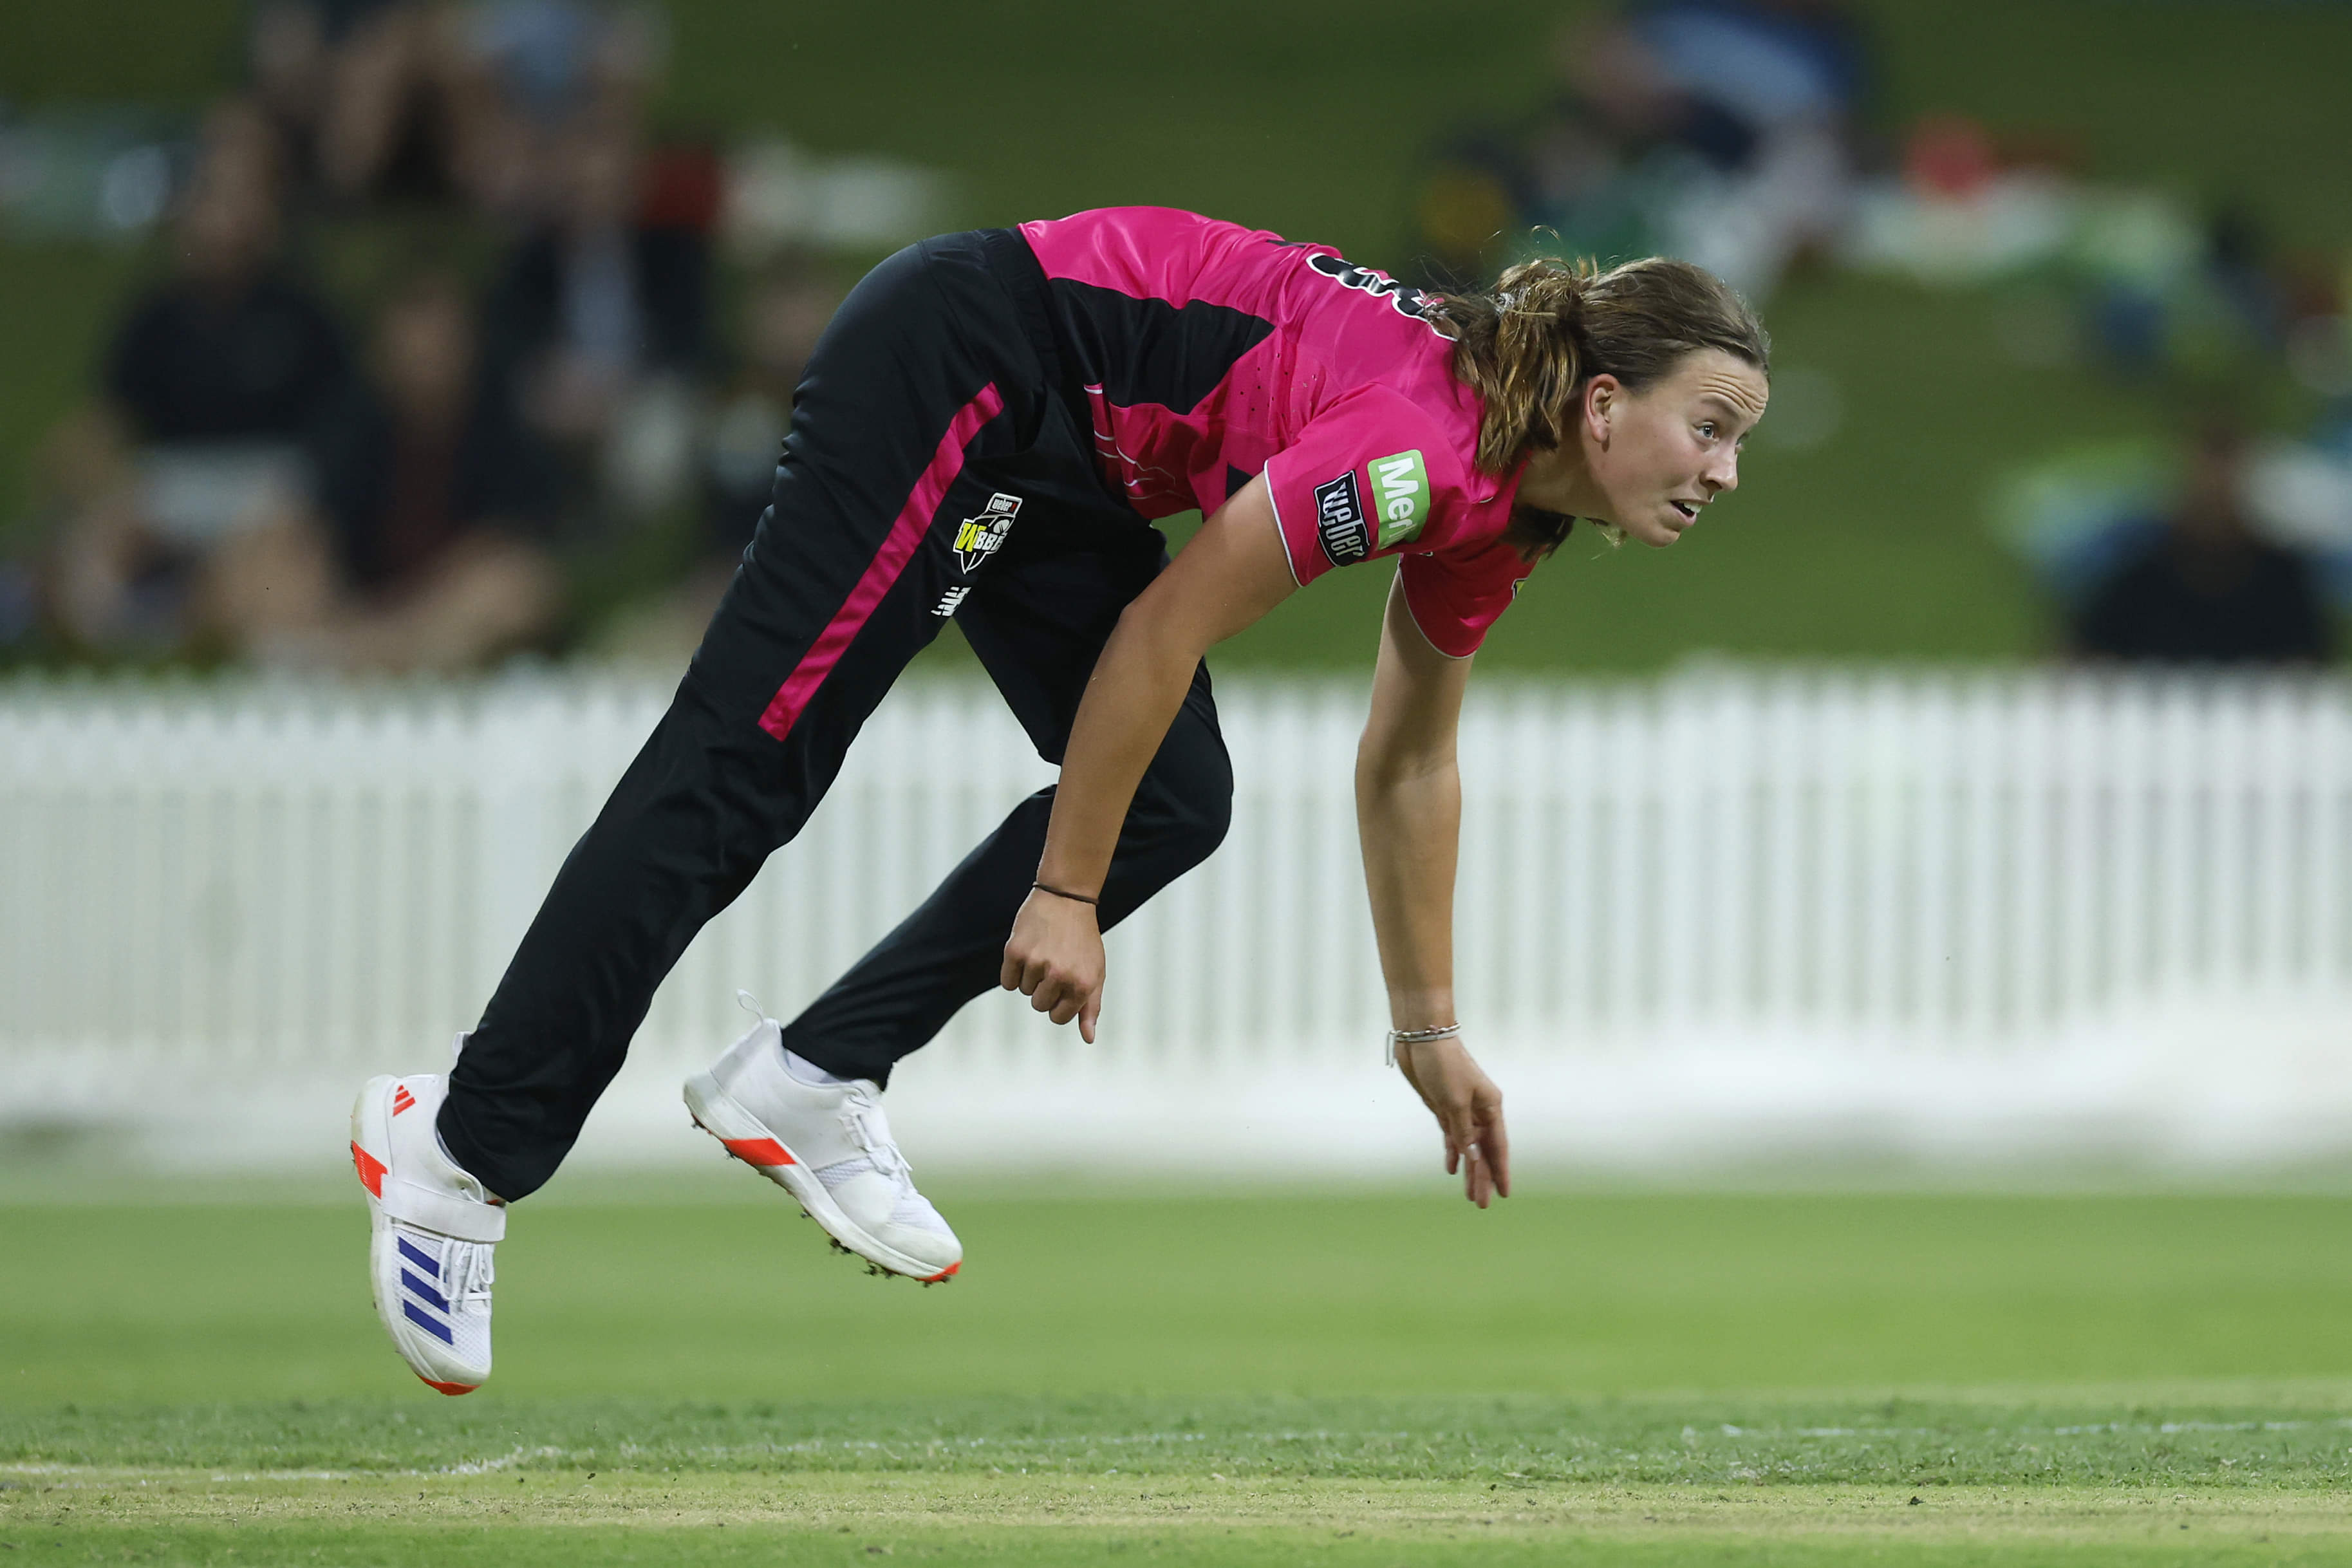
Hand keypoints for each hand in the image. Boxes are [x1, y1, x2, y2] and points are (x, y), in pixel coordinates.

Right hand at [1000, 888, 1105, 1041]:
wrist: (1066, 898)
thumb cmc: (1083, 939)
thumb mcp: (1095, 972)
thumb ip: (1091, 1007)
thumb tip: (1088, 1039)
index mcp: (1082, 984)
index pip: (1058, 1017)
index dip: (1058, 1004)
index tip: (1063, 985)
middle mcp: (1059, 975)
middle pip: (1039, 1006)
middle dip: (1044, 990)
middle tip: (1054, 963)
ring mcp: (1036, 963)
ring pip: (1024, 991)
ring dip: (1031, 976)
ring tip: (1044, 951)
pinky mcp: (1015, 951)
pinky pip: (1007, 980)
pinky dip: (1013, 971)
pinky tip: (1027, 951)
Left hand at [1394, 1035, 1509, 1206]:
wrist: (1422, 1039)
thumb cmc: (1443, 1065)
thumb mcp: (1455, 1102)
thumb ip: (1464, 1133)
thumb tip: (1473, 1159)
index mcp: (1490, 1106)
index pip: (1497, 1147)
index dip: (1500, 1172)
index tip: (1504, 1194)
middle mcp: (1479, 1110)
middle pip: (1484, 1151)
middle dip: (1484, 1178)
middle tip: (1482, 1204)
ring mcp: (1461, 1110)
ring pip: (1469, 1147)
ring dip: (1470, 1170)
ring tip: (1470, 1195)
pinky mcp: (1443, 1108)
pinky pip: (1453, 1137)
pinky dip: (1453, 1153)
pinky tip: (1453, 1169)